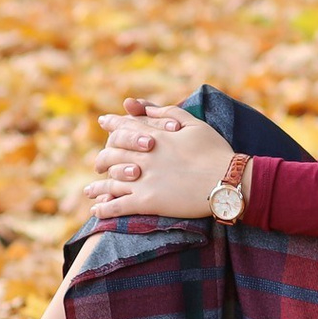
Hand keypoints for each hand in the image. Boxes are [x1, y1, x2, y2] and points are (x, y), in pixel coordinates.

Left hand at [82, 101, 234, 219]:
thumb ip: (166, 112)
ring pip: (111, 181)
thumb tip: (144, 107)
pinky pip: (117, 206)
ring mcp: (143, 180)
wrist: (228, 181)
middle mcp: (144, 157)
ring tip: (89, 192)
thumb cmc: (216, 151)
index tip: (103, 121)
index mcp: (155, 137)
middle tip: (97, 162)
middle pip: (112, 154)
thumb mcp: (194, 124)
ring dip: (97, 187)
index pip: (126, 127)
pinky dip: (104, 208)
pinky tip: (96, 211)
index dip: (112, 124)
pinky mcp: (147, 202)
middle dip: (102, 158)